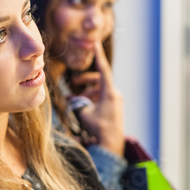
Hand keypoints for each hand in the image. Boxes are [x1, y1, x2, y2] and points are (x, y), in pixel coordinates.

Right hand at [76, 42, 124, 156]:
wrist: (111, 145)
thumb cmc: (99, 129)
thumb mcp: (85, 114)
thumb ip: (78, 104)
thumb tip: (73, 101)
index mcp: (110, 93)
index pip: (103, 69)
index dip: (98, 56)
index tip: (95, 44)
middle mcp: (115, 95)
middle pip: (99, 80)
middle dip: (86, 81)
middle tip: (74, 83)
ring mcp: (116, 102)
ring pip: (99, 90)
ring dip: (87, 92)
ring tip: (75, 99)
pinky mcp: (114, 108)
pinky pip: (102, 98)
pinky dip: (92, 99)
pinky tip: (82, 106)